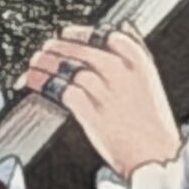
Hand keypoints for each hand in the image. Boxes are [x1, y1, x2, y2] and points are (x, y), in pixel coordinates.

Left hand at [16, 21, 181, 181]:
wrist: (155, 154)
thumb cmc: (153, 123)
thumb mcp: (149, 82)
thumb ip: (132, 58)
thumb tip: (117, 36)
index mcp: (137, 61)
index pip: (103, 36)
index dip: (80, 34)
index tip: (66, 34)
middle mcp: (120, 72)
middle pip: (81, 50)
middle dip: (57, 47)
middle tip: (44, 48)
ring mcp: (104, 91)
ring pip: (67, 68)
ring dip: (46, 63)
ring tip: (34, 62)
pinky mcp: (90, 112)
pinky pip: (61, 90)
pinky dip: (43, 83)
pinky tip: (33, 81)